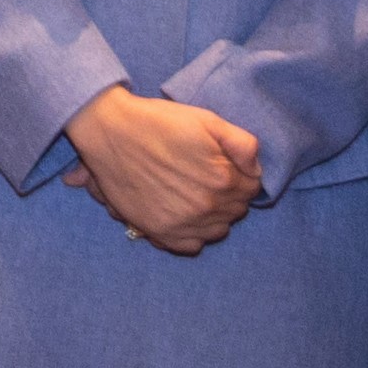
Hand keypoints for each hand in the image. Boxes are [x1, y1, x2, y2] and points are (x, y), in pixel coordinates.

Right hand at [63, 86, 262, 255]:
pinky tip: (184, 215)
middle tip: (209, 178)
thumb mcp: (208, 120)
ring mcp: (183, 224)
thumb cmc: (160, 123)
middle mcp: (206, 206)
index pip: (252, 189)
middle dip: (230, 196)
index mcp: (223, 178)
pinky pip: (192, 247)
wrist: (112, 132)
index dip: (243, 176)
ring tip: (197, 196)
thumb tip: (255, 170)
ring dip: (214, 216)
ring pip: (218, 230)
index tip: (228, 168)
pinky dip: (193, 234)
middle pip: (236, 210)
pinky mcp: (160, 233)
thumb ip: (242, 144)